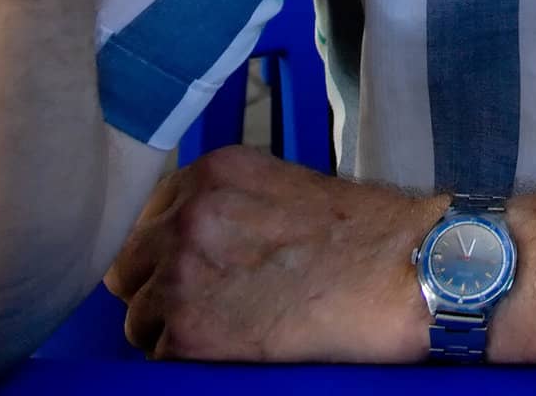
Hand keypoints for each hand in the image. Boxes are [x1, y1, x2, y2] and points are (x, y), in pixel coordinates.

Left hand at [104, 145, 439, 362]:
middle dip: (158, 287)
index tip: (189, 267)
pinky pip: (161, 358)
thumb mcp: (282, 190)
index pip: (146, 217)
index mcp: (211, 173)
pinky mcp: (192, 332)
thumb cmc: (364, 234)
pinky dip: (192, 361)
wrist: (405, 270)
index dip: (164, 249)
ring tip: (234, 325)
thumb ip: (226, 205)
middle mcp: (188, 214)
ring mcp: (184, 272)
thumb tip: (189, 241)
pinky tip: (241, 347)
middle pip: (130, 265)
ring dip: (173, 328)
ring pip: (139, 317)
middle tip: (207, 303)